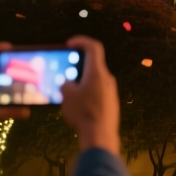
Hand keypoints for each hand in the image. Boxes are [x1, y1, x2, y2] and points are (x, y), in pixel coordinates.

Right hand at [59, 36, 119, 155]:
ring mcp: (111, 91)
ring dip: (81, 80)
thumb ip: (66, 83)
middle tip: (64, 72)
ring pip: (95, 79)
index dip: (81, 41)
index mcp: (97, 72)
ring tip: (68, 91)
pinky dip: (87, 92)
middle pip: (93, 64)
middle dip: (77, 65)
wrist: (100, 135)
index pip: (94, 47)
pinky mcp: (111, 102)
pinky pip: (98, 91)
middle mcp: (108, 79)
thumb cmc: (82, 112)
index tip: (69, 43)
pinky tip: (77, 104)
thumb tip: (69, 83)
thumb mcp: (67, 95)